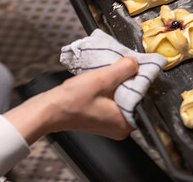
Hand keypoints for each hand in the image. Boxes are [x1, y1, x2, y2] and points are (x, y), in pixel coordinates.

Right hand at [4, 57, 138, 144]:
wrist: (48, 109)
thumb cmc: (71, 101)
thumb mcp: (102, 79)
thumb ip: (123, 69)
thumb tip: (135, 63)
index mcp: (126, 123)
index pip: (144, 98)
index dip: (139, 81)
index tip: (135, 69)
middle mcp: (121, 128)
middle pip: (134, 98)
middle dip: (128, 82)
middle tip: (119, 70)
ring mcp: (111, 125)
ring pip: (123, 98)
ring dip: (117, 84)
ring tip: (107, 77)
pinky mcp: (102, 119)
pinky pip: (113, 101)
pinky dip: (109, 90)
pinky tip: (101, 83)